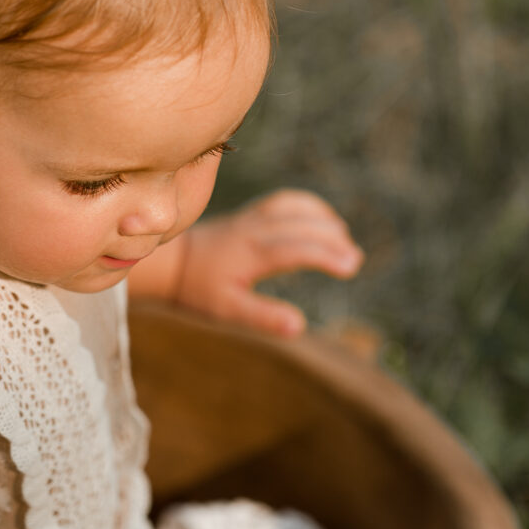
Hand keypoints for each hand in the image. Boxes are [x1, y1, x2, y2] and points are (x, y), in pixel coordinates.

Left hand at [176, 188, 364, 336]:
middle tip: (354, 260)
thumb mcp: (228, 312)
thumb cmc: (200, 290)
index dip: (326, 255)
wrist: (173, 263)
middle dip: (333, 239)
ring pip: (295, 208)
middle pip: (302, 225)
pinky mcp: (251, 213)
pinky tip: (323, 221)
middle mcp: (254, 230)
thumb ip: (263, 317)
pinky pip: (285, 201)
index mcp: (250, 253)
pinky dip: (310, 206)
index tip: (350, 267)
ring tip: (344, 240)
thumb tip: (300, 327)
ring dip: (324, 220)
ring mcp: (252, 218)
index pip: (297, 249)